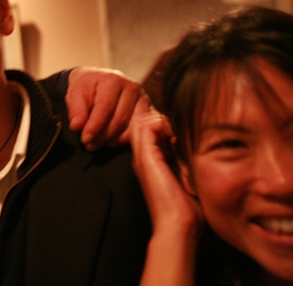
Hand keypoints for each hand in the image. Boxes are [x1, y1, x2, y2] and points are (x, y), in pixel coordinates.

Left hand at [66, 67, 141, 149]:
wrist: (97, 80)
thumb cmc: (87, 86)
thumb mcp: (75, 94)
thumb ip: (76, 110)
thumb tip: (77, 126)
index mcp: (113, 80)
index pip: (106, 107)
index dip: (95, 125)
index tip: (85, 138)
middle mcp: (131, 88)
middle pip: (119, 119)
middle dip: (102, 135)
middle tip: (88, 144)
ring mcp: (142, 99)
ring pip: (130, 126)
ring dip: (112, 139)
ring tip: (96, 144)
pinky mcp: (148, 110)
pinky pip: (139, 129)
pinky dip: (124, 138)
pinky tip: (111, 141)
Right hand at [130, 96, 202, 236]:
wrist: (179, 226)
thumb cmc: (190, 209)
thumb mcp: (192, 177)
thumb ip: (190, 159)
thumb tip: (202, 143)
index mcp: (153, 162)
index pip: (154, 129)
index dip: (168, 123)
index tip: (188, 128)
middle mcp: (145, 157)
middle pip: (146, 122)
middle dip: (164, 118)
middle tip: (184, 126)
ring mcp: (143, 157)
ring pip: (144, 121)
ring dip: (163, 120)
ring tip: (181, 129)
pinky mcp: (146, 158)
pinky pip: (147, 127)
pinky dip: (163, 124)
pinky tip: (179, 134)